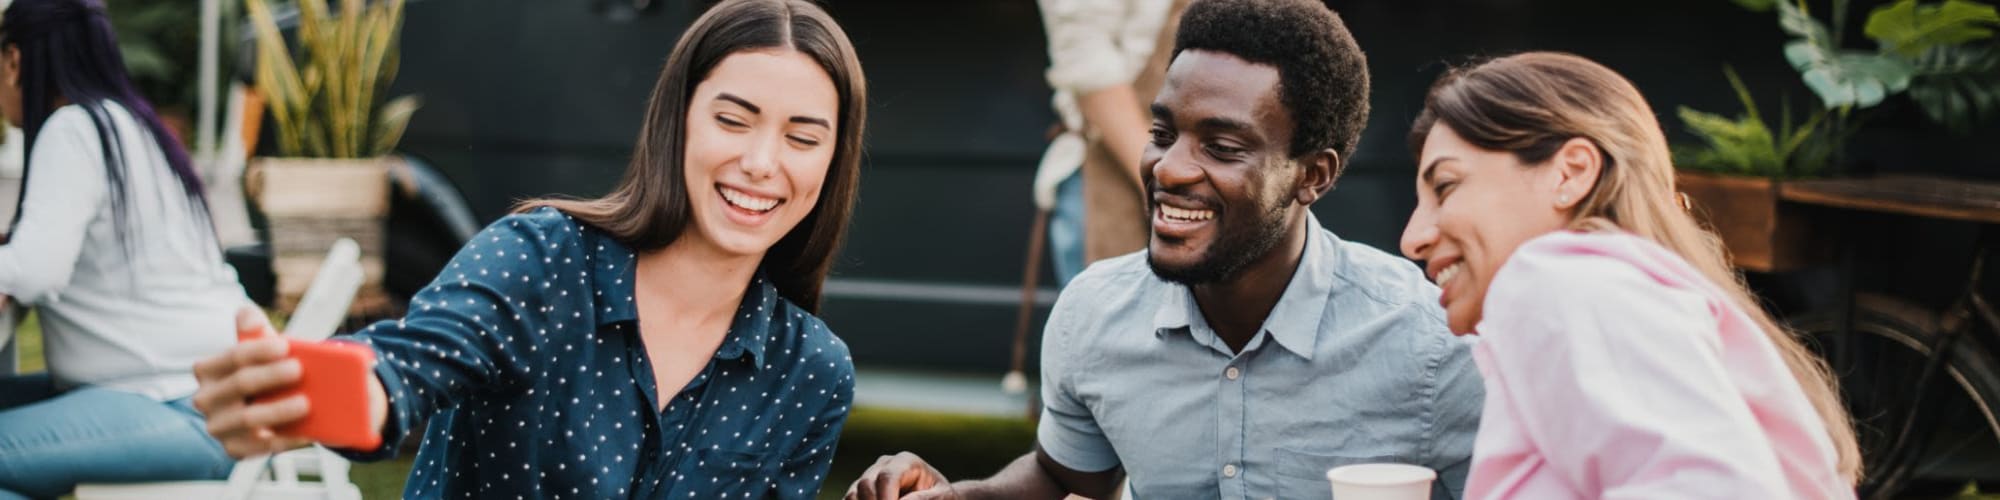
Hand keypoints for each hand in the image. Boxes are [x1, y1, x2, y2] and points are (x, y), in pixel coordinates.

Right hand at [192, 305, 310, 456]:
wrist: (269, 406)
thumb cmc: (264, 370)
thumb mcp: (259, 349)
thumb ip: (253, 329)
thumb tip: (246, 314)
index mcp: (207, 370)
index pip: (233, 356)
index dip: (259, 350)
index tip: (285, 346)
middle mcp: (205, 399)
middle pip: (241, 384)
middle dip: (271, 376)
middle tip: (299, 369)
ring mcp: (218, 426)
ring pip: (248, 418)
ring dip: (278, 411)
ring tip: (307, 403)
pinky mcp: (234, 449)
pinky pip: (260, 447)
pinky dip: (285, 439)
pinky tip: (307, 433)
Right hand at [846, 452, 958, 499]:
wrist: (935, 496)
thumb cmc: (941, 495)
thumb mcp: (942, 496)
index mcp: (906, 461)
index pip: (887, 477)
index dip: (885, 499)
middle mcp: (884, 464)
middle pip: (866, 484)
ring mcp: (870, 475)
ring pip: (854, 494)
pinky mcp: (862, 490)